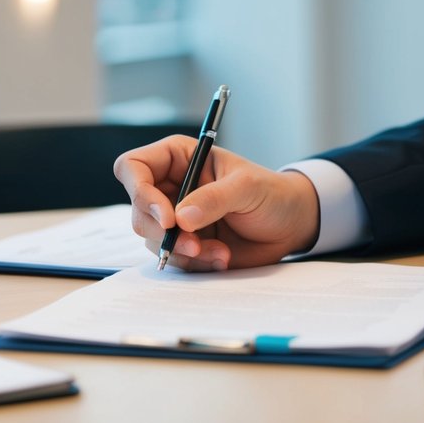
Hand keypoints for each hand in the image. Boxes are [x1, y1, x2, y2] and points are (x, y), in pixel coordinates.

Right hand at [114, 135, 319, 270]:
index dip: (140, 192)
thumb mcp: (247, 188)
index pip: (133, 167)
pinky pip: (173, 259)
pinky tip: (223, 257)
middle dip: (163, 232)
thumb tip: (181, 217)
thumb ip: (214, 199)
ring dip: (183, 252)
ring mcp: (175, 218)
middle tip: (193, 243)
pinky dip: (196, 264)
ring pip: (153, 239)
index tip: (168, 217)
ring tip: (220, 251)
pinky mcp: (184, 244)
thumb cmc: (270, 193)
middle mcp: (168, 187)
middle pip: (137, 209)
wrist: (290, 225)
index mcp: (177, 158)